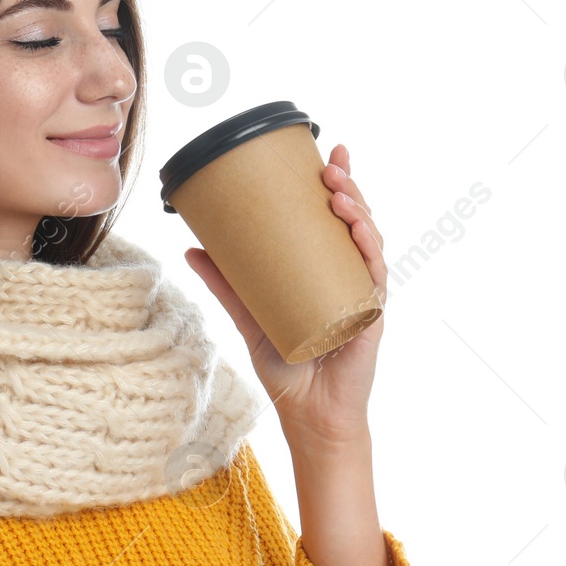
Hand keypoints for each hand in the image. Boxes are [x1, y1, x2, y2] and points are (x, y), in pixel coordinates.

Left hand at [184, 142, 386, 447]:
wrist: (307, 415)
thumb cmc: (287, 366)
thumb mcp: (248, 315)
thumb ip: (225, 283)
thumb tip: (190, 248)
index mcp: (328, 269)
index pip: (337, 217)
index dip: (340, 182)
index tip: (330, 150)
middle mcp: (351, 276)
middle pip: (357, 222)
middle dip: (349, 187)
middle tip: (331, 164)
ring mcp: (364, 296)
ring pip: (370, 244)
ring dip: (359, 213)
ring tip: (338, 191)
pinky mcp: (370, 318)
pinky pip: (374, 279)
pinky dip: (369, 253)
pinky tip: (360, 233)